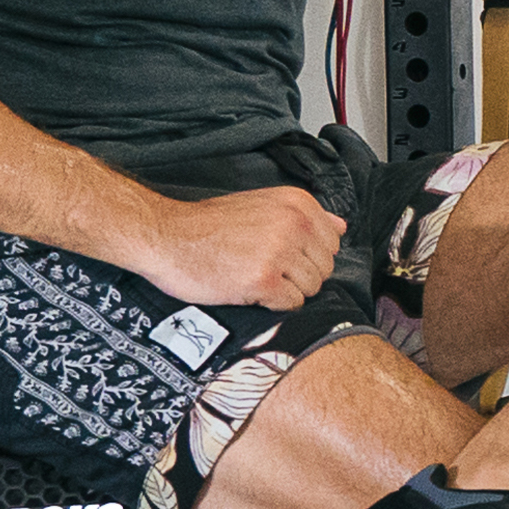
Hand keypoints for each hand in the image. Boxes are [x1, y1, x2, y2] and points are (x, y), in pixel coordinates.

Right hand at [139, 185, 342, 310]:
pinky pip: (292, 304)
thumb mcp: (262, 205)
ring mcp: (280, 252)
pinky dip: (272, 304)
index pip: (332, 243)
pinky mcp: (264, 279)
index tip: (278, 253)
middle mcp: (294, 224)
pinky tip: (248, 289)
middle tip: (263, 268)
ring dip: (285, 291)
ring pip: (311, 289)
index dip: (306, 255)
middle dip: (298, 276)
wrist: (166, 236)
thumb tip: (342, 226)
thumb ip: (305, 217)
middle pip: (324, 269)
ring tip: (253, 276)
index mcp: (297, 203)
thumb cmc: (210, 225)